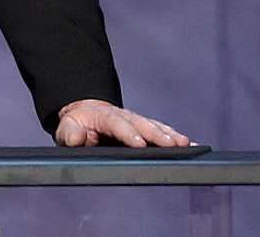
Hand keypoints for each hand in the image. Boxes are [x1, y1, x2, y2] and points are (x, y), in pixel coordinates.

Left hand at [55, 99, 190, 147]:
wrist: (85, 115)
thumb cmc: (77, 126)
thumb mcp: (66, 128)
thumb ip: (70, 134)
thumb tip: (77, 137)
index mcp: (103, 116)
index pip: (116, 123)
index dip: (128, 133)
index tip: (139, 143)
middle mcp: (123, 116)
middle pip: (141, 123)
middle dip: (156, 134)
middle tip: (171, 145)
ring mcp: (136, 121)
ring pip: (155, 126)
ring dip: (170, 135)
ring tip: (186, 144)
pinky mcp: (145, 128)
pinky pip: (162, 131)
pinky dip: (177, 137)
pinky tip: (192, 145)